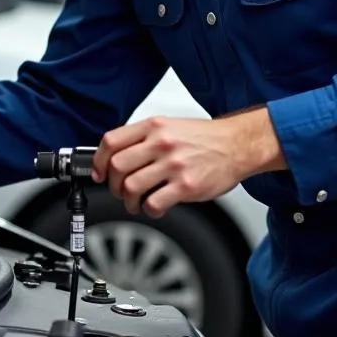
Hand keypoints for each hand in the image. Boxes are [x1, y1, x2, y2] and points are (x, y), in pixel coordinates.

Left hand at [92, 108, 285, 217]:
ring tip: (136, 203)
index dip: (99, 160)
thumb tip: (117, 156)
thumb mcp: (170, 126)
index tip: (99, 172)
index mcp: (154, 126)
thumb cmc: (205, 137)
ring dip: (129, 201)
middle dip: (114, 185)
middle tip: (120, 191)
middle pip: (118, 167)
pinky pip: (154, 203)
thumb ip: (144, 137)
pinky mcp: (186, 186)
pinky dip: (149, 210)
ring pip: (132, 187)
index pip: (111, 141)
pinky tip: (155, 207)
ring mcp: (173, 164)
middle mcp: (161, 143)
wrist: (238, 144)